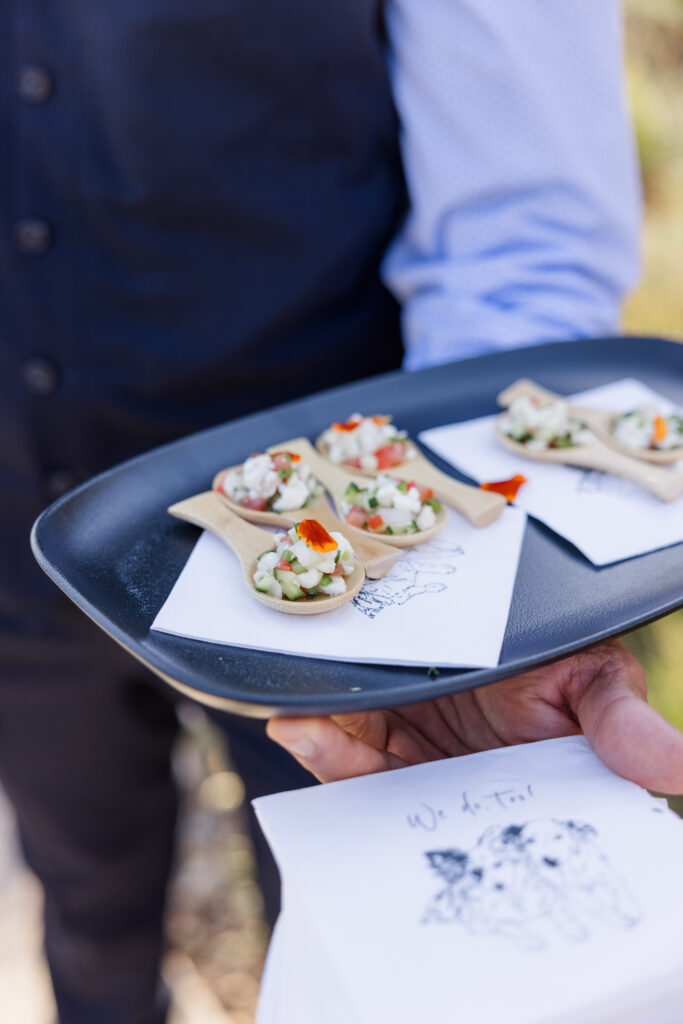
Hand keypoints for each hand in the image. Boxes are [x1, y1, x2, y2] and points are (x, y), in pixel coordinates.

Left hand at [267, 641, 682, 793]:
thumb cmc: (566, 656)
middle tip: (329, 757)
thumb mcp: (598, 685)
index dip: (443, 823)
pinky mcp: (375, 720)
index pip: (470, 811)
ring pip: (364, 768)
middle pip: (405, 792)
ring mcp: (411, 741)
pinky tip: (296, 718)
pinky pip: (340, 737)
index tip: (422, 814)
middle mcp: (453, 767)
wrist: (521, 607)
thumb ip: (625, 729)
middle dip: (366, 782)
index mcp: (510, 771)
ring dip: (331, 753)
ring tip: (306, 729)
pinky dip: (317, 733)